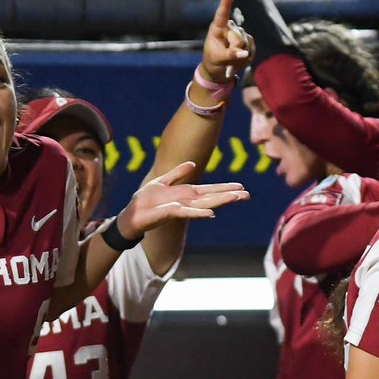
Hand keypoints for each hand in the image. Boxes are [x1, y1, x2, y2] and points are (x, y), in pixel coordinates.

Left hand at [115, 161, 248, 235]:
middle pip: (212, 197)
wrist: (131, 215)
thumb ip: (177, 173)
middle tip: (247, 195)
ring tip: (236, 199)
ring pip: (205, 204)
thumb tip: (193, 164)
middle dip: (229, 195)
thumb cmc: (145, 201)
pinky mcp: (170, 213)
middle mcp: (187, 202)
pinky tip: (211, 213)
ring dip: (221, 202)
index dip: (224, 188)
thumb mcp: (162, 181)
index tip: (241, 187)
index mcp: (186, 194)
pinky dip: (199, 213)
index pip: (209, 190)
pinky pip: (187, 212)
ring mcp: (180, 208)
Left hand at [200, 0, 254, 82]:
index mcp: (217, 29)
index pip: (222, 14)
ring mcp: (240, 34)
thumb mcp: (218, 59)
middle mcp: (229, 28)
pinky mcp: (248, 41)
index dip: (226, 3)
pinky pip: (252, 49)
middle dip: (235, 50)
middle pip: (239, 37)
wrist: (218, 71)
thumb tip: (245, 53)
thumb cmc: (213, 62)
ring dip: (240, 57)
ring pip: (247, 44)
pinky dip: (246, 59)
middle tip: (227, 60)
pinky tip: (237, 62)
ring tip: (230, 63)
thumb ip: (231, 55)